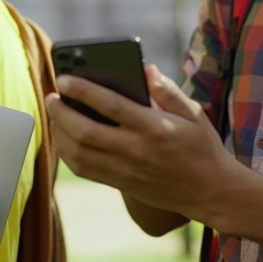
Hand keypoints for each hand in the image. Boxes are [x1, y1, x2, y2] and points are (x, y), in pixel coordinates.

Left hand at [46, 63, 241, 223]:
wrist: (211, 192)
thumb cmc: (202, 148)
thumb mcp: (193, 113)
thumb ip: (168, 90)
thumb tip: (146, 69)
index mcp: (153, 127)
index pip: (110, 106)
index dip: (83, 90)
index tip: (64, 78)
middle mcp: (135, 150)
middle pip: (85, 132)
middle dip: (62, 112)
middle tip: (51, 96)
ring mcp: (125, 170)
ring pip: (80, 154)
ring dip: (60, 133)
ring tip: (54, 114)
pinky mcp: (121, 183)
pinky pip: (85, 170)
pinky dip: (68, 153)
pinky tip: (65, 138)